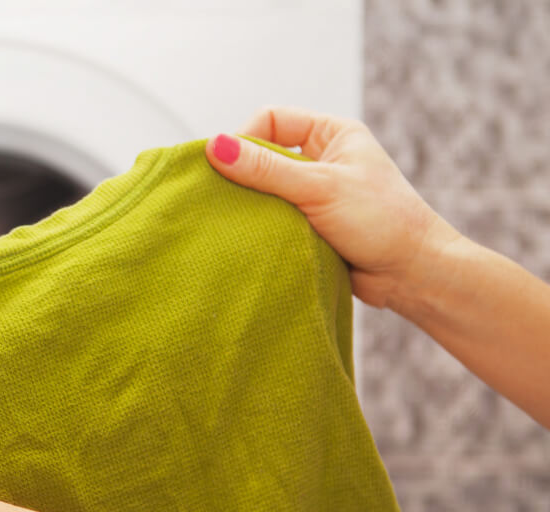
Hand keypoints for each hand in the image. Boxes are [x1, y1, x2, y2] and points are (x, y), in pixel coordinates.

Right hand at [205, 106, 460, 308]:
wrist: (413, 275)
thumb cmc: (381, 221)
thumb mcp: (319, 188)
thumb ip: (266, 169)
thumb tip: (214, 147)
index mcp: (331, 133)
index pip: (270, 120)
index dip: (244, 139)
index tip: (226, 168)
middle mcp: (321, 159)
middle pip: (263, 155)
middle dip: (244, 176)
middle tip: (224, 198)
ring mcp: (315, 194)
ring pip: (265, 191)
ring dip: (253, 206)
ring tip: (241, 222)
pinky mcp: (309, 225)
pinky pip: (273, 219)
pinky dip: (262, 228)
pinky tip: (253, 239)